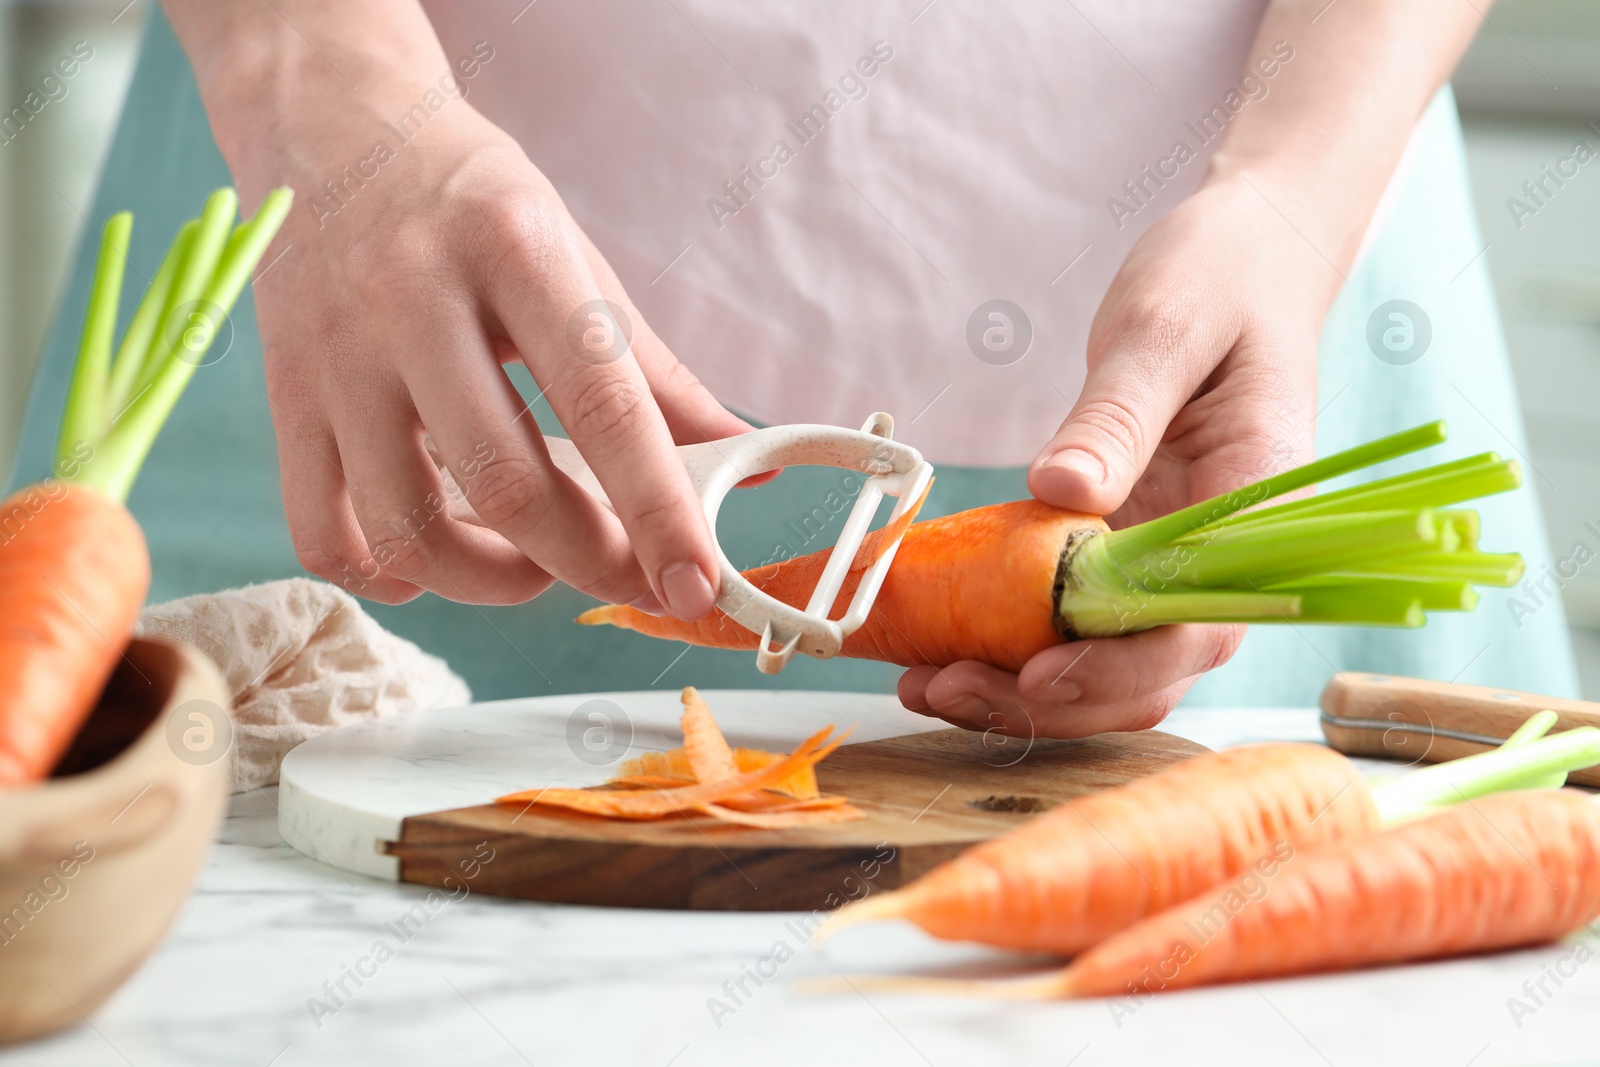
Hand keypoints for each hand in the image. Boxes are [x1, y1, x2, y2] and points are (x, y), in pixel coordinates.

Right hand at [244, 94, 748, 613]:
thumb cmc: (475, 204)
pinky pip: (320, 529)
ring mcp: (336, 356)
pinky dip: (385, 576)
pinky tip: (432, 565)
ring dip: (490, 582)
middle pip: (506, 484)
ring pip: (406, 527)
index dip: (659, 510)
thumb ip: (661, 374)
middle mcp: (412, 300)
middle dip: (588, 560)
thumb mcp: (578, 259)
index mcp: (513, 249)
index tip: (696, 585)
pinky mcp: (285, 396)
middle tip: (630, 576)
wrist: (331, 126)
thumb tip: (751, 463)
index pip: (602, 405)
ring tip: (534, 565)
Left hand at [899, 176, 1338, 737]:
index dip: (1117, 666)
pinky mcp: (1131, 550)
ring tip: (924, 680)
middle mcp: (1223, 556)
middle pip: (1146, 669)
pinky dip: (1016, 642)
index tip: (1036, 670)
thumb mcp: (1164, 327)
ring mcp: (1175, 559)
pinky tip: (946, 642)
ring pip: (1108, 661)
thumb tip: (1058, 489)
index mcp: (1256, 507)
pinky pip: (1079, 619)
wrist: (1248, 258)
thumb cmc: (1220, 279)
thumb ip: (1118, 414)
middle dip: (1046, 698)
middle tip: (939, 687)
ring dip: (1021, 687)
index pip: (1197, 625)